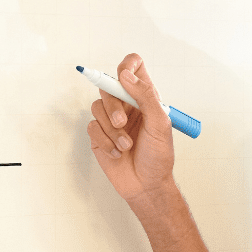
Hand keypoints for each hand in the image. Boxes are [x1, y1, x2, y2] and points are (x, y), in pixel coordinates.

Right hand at [85, 53, 176, 207]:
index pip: (134, 67)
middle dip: (113, 106)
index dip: (127, 65)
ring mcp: (112, 120)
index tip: (123, 76)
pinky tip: (117, 153)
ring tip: (126, 146)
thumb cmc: (158, 157)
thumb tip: (126, 74)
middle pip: (108, 86)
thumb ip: (146, 96)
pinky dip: (104, 141)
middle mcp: (127, 105)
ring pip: (97, 107)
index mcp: (145, 98)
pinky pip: (92, 127)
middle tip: (122, 123)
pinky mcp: (99, 135)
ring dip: (111, 129)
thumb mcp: (160, 124)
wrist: (147, 186)